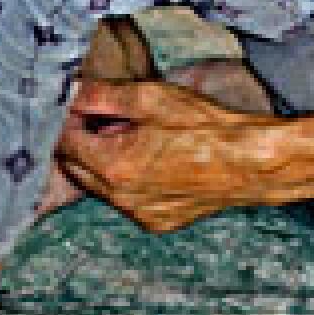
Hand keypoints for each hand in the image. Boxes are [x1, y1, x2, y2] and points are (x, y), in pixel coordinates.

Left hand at [54, 76, 268, 232]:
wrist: (250, 162)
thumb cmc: (206, 127)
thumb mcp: (150, 98)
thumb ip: (102, 95)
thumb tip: (68, 91)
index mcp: (114, 166)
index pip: (63, 143)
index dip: (66, 120)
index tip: (76, 105)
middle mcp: (121, 198)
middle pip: (74, 169)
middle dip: (81, 142)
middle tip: (106, 118)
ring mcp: (138, 214)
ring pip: (98, 187)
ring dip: (103, 163)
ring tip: (135, 139)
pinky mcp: (155, 223)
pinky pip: (125, 201)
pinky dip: (126, 182)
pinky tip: (152, 162)